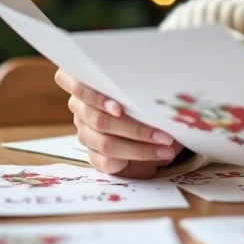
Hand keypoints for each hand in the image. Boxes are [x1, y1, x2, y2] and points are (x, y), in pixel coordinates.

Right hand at [54, 68, 181, 177]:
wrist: (155, 120)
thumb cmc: (146, 96)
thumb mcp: (144, 88)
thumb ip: (138, 89)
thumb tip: (156, 98)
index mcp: (85, 82)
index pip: (77, 86)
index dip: (97, 98)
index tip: (119, 108)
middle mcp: (80, 107)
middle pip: (100, 121)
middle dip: (135, 129)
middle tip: (164, 134)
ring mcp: (84, 132)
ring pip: (106, 143)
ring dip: (140, 148)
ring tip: (165, 146)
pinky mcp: (93, 154)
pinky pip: (107, 162)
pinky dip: (134, 159)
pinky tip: (155, 159)